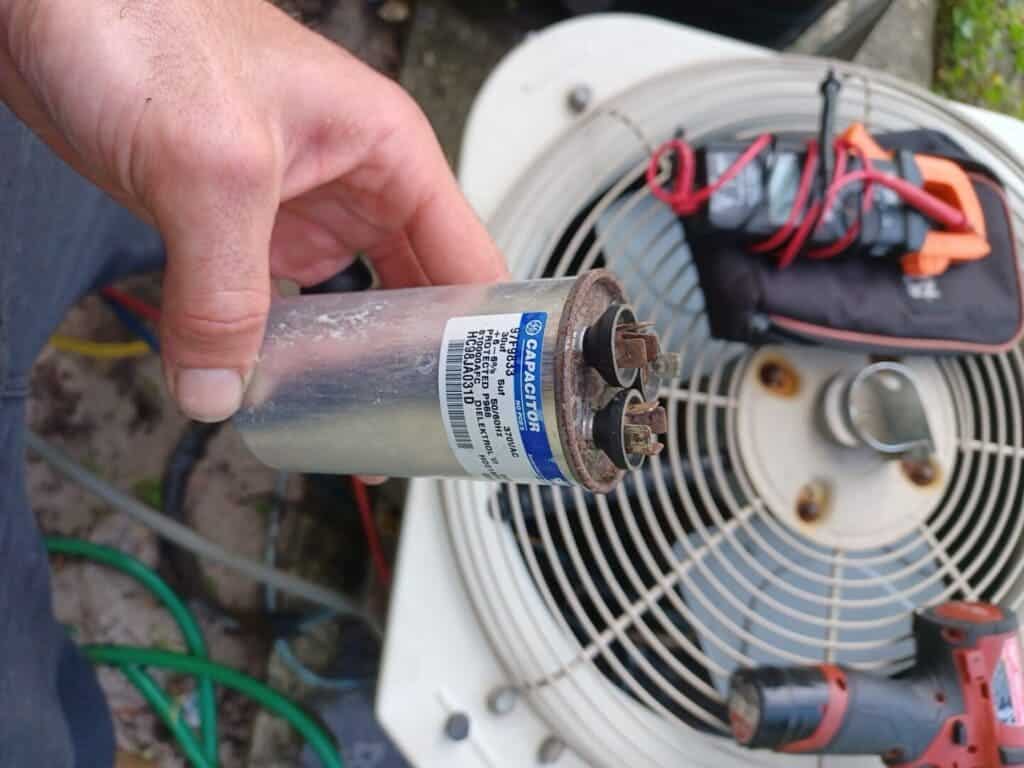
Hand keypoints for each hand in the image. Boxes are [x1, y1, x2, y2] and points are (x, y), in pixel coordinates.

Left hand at [0, 0, 507, 421]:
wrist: (47, 9)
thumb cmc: (142, 20)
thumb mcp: (213, 165)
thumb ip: (223, 289)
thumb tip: (223, 385)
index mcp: (385, 150)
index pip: (466, 255)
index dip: (487, 329)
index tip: (492, 394)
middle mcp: (349, 182)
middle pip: (413, 291)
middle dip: (418, 359)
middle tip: (423, 424)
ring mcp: (293, 206)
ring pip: (340, 303)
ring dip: (341, 358)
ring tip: (353, 417)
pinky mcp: (234, 224)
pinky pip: (269, 303)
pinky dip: (268, 344)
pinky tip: (264, 380)